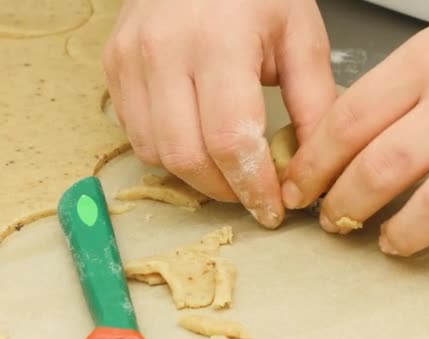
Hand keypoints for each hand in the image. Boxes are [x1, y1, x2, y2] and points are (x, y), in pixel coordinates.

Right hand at [103, 0, 335, 227]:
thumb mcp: (300, 38)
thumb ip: (314, 105)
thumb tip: (314, 170)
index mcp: (219, 42)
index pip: (231, 140)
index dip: (253, 187)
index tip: (273, 209)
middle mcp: (164, 52)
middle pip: (187, 157)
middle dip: (225, 191)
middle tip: (253, 195)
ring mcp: (129, 60)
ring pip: (156, 154)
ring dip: (197, 176)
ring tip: (228, 171)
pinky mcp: (112, 68)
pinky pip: (136, 135)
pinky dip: (170, 153)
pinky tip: (198, 142)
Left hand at [282, 0, 428, 254]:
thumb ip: (391, 89)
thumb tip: (335, 139)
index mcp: (427, 63)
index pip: (349, 122)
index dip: (313, 164)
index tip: (298, 188)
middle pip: (384, 166)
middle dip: (346, 204)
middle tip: (334, 221)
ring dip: (406, 231)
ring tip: (389, 242)